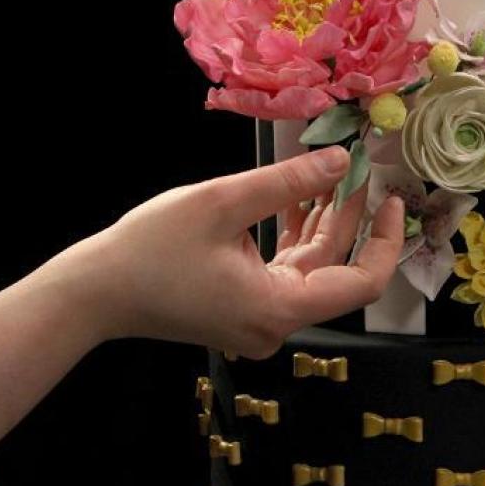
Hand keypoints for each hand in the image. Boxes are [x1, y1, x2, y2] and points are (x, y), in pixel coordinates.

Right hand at [0, 145, 401, 450]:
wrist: (93, 292)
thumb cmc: (150, 249)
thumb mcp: (223, 202)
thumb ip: (287, 182)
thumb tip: (342, 162)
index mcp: (280, 308)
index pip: (362, 282)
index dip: (384, 239)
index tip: (391, 198)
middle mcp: (277, 323)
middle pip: (335, 270)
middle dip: (349, 216)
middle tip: (358, 165)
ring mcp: (260, 320)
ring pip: (310, 268)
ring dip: (321, 221)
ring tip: (330, 170)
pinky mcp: (243, 309)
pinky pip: (284, 271)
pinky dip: (293, 235)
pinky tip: (297, 194)